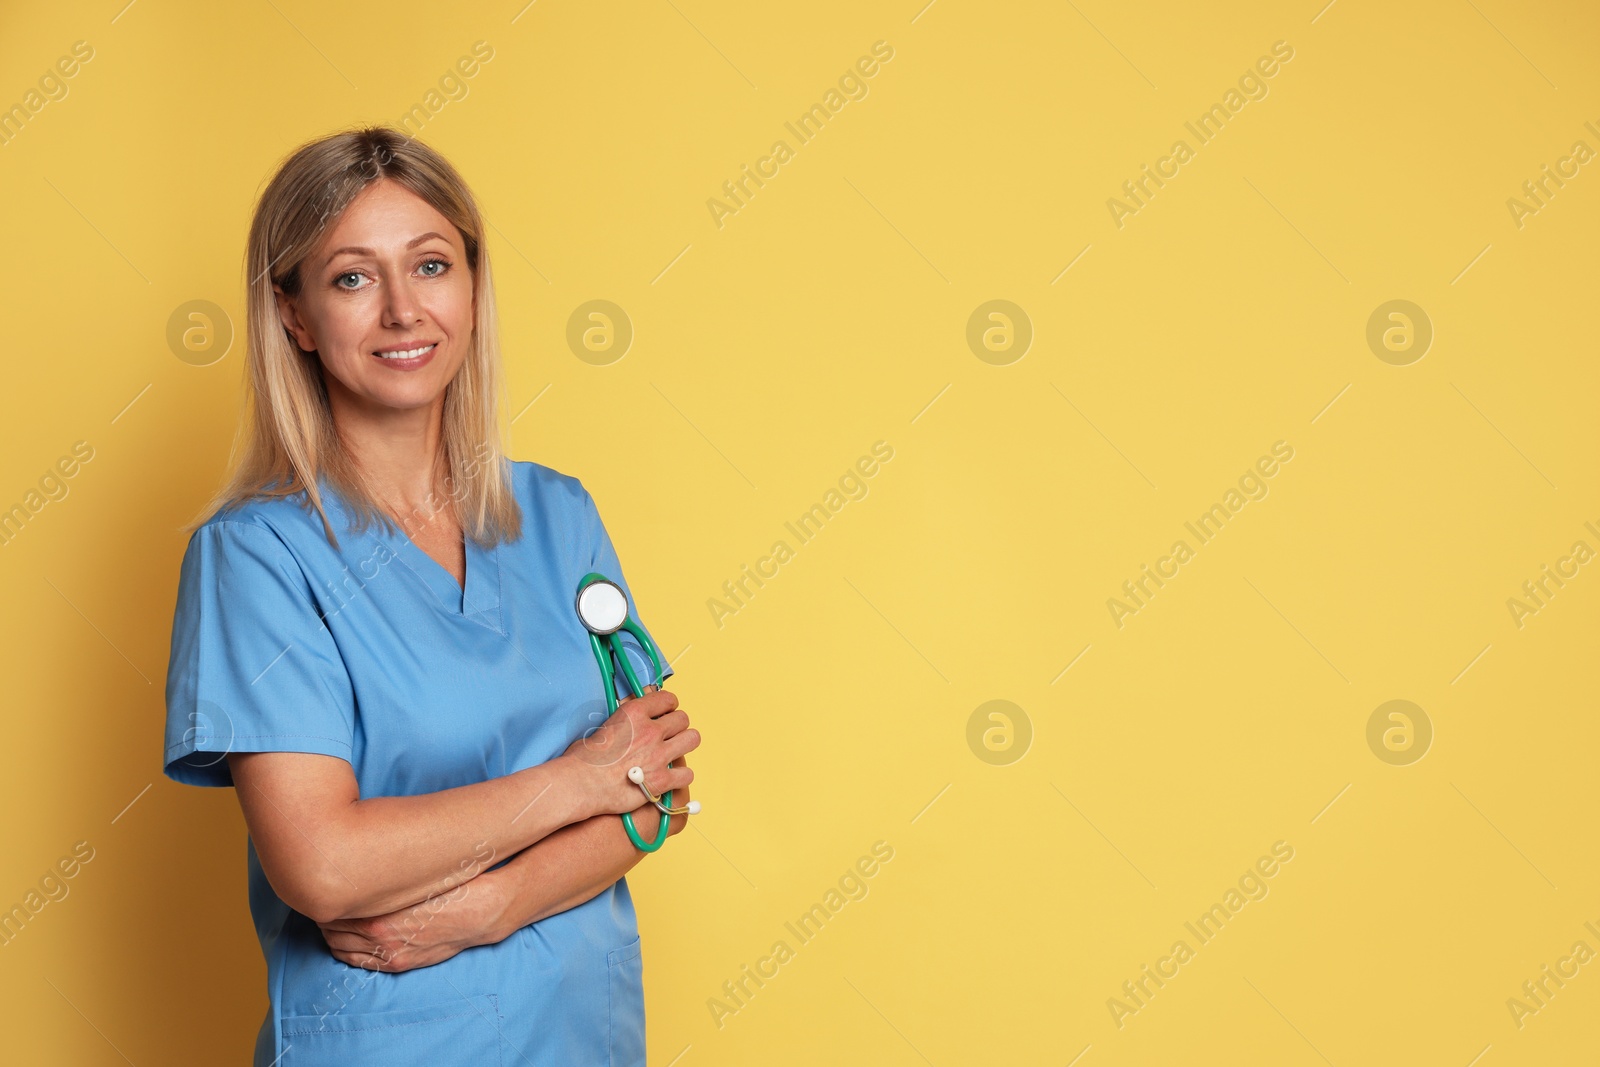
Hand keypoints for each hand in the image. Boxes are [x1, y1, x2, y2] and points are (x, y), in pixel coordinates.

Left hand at [317, 869, 509, 972]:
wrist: (481, 911)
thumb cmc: (449, 885)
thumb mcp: (412, 874)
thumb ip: (382, 872)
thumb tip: (356, 860)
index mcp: (378, 913)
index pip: (333, 909)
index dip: (325, 895)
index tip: (325, 882)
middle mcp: (378, 937)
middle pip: (331, 929)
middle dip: (326, 913)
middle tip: (325, 897)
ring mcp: (388, 953)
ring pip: (341, 948)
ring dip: (332, 933)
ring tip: (333, 916)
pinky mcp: (399, 963)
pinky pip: (359, 962)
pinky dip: (346, 950)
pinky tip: (346, 938)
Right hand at [562, 686, 698, 818]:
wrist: (580, 784)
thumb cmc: (583, 758)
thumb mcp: (603, 726)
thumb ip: (625, 720)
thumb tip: (634, 718)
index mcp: (634, 713)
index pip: (667, 698)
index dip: (669, 705)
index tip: (667, 711)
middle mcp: (650, 731)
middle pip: (682, 719)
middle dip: (677, 726)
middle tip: (669, 735)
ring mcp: (658, 755)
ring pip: (692, 739)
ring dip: (684, 744)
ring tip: (674, 751)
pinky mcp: (661, 780)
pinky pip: (687, 774)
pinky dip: (681, 776)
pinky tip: (671, 777)